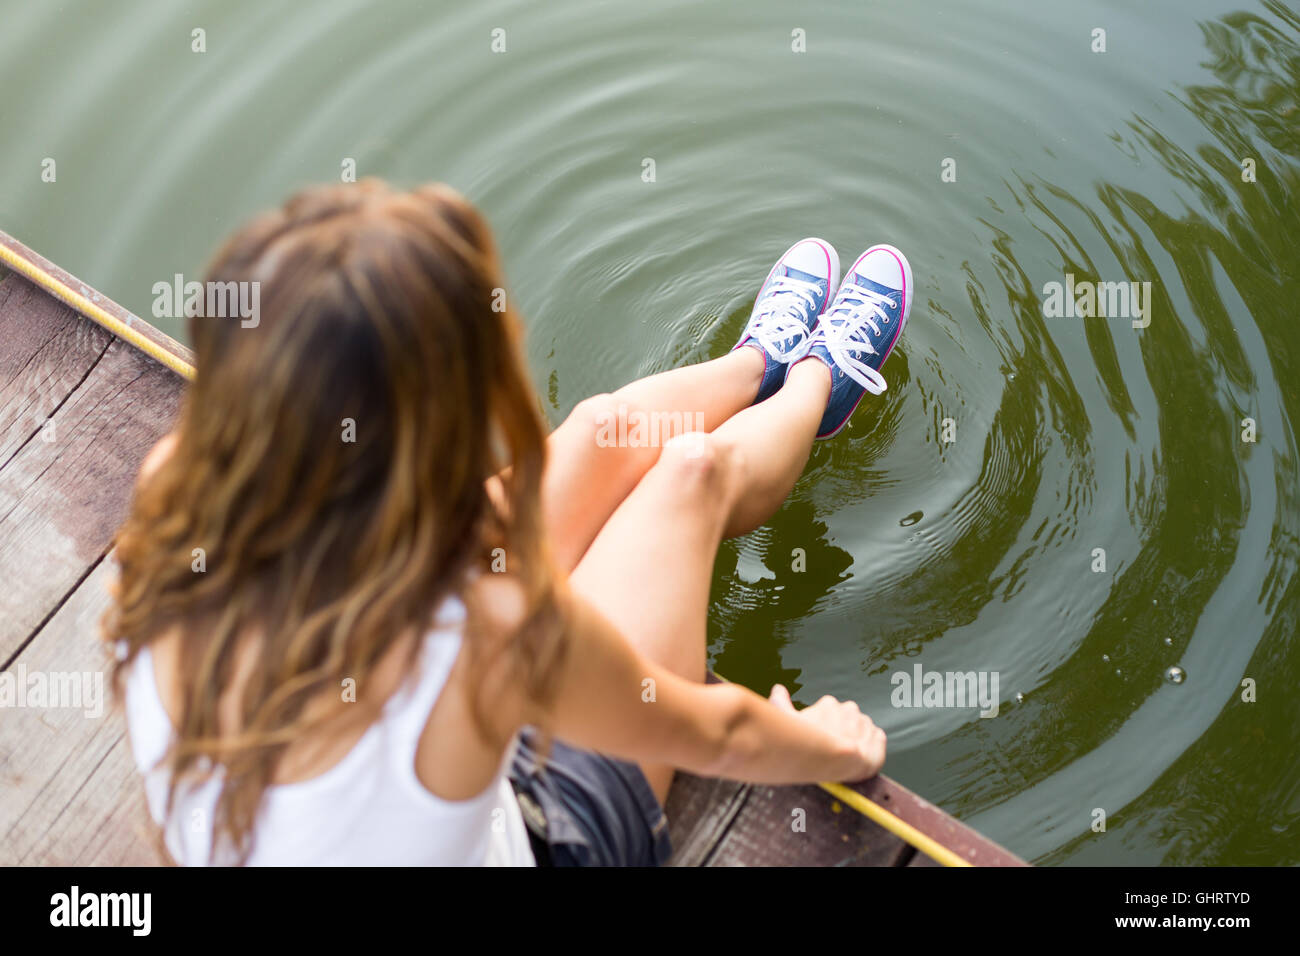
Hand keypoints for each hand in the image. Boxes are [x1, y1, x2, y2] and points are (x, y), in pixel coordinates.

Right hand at [769, 684, 885, 781]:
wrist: (835, 760)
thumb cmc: (807, 742)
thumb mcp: (786, 721)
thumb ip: (780, 703)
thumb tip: (778, 689)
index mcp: (829, 704)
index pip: (826, 713)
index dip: (820, 728)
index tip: (817, 739)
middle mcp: (849, 709)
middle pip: (844, 721)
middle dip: (839, 732)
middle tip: (830, 750)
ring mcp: (865, 724)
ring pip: (860, 730)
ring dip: (855, 740)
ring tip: (844, 757)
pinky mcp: (878, 739)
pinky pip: (876, 740)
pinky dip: (870, 747)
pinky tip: (859, 757)